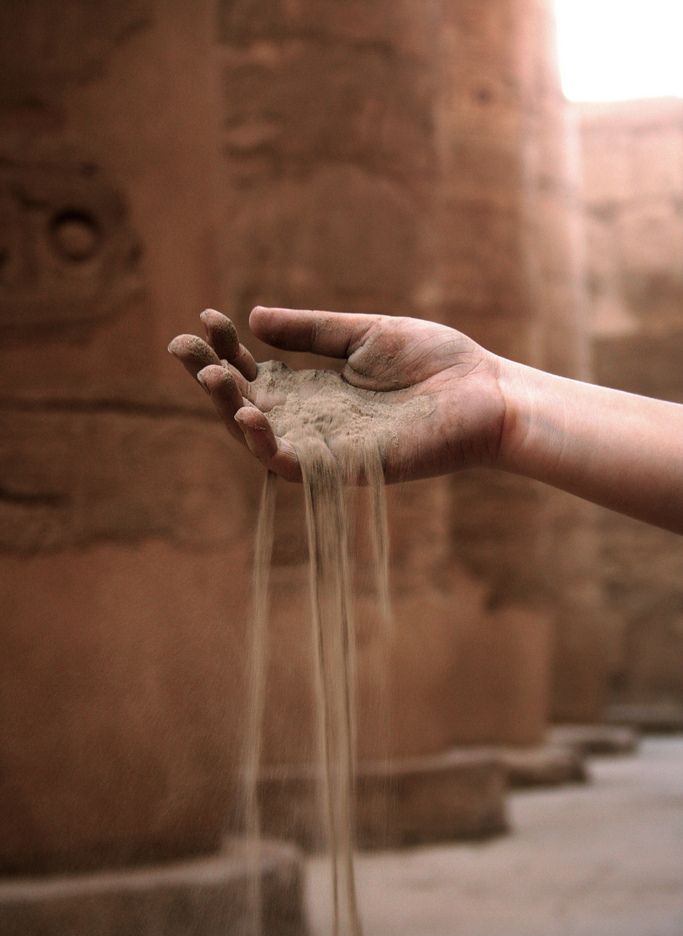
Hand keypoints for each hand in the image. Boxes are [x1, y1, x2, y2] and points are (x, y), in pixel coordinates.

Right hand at [168, 307, 505, 482]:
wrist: (486, 393)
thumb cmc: (435, 362)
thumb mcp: (363, 334)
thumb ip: (312, 332)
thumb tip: (254, 318)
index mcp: (315, 387)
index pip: (255, 371)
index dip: (226, 348)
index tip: (207, 318)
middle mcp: (313, 419)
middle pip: (245, 404)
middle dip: (209, 377)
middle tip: (181, 347)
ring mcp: (327, 444)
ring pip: (259, 437)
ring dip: (228, 409)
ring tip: (210, 376)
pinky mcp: (347, 466)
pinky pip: (295, 465)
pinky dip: (266, 445)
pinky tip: (247, 415)